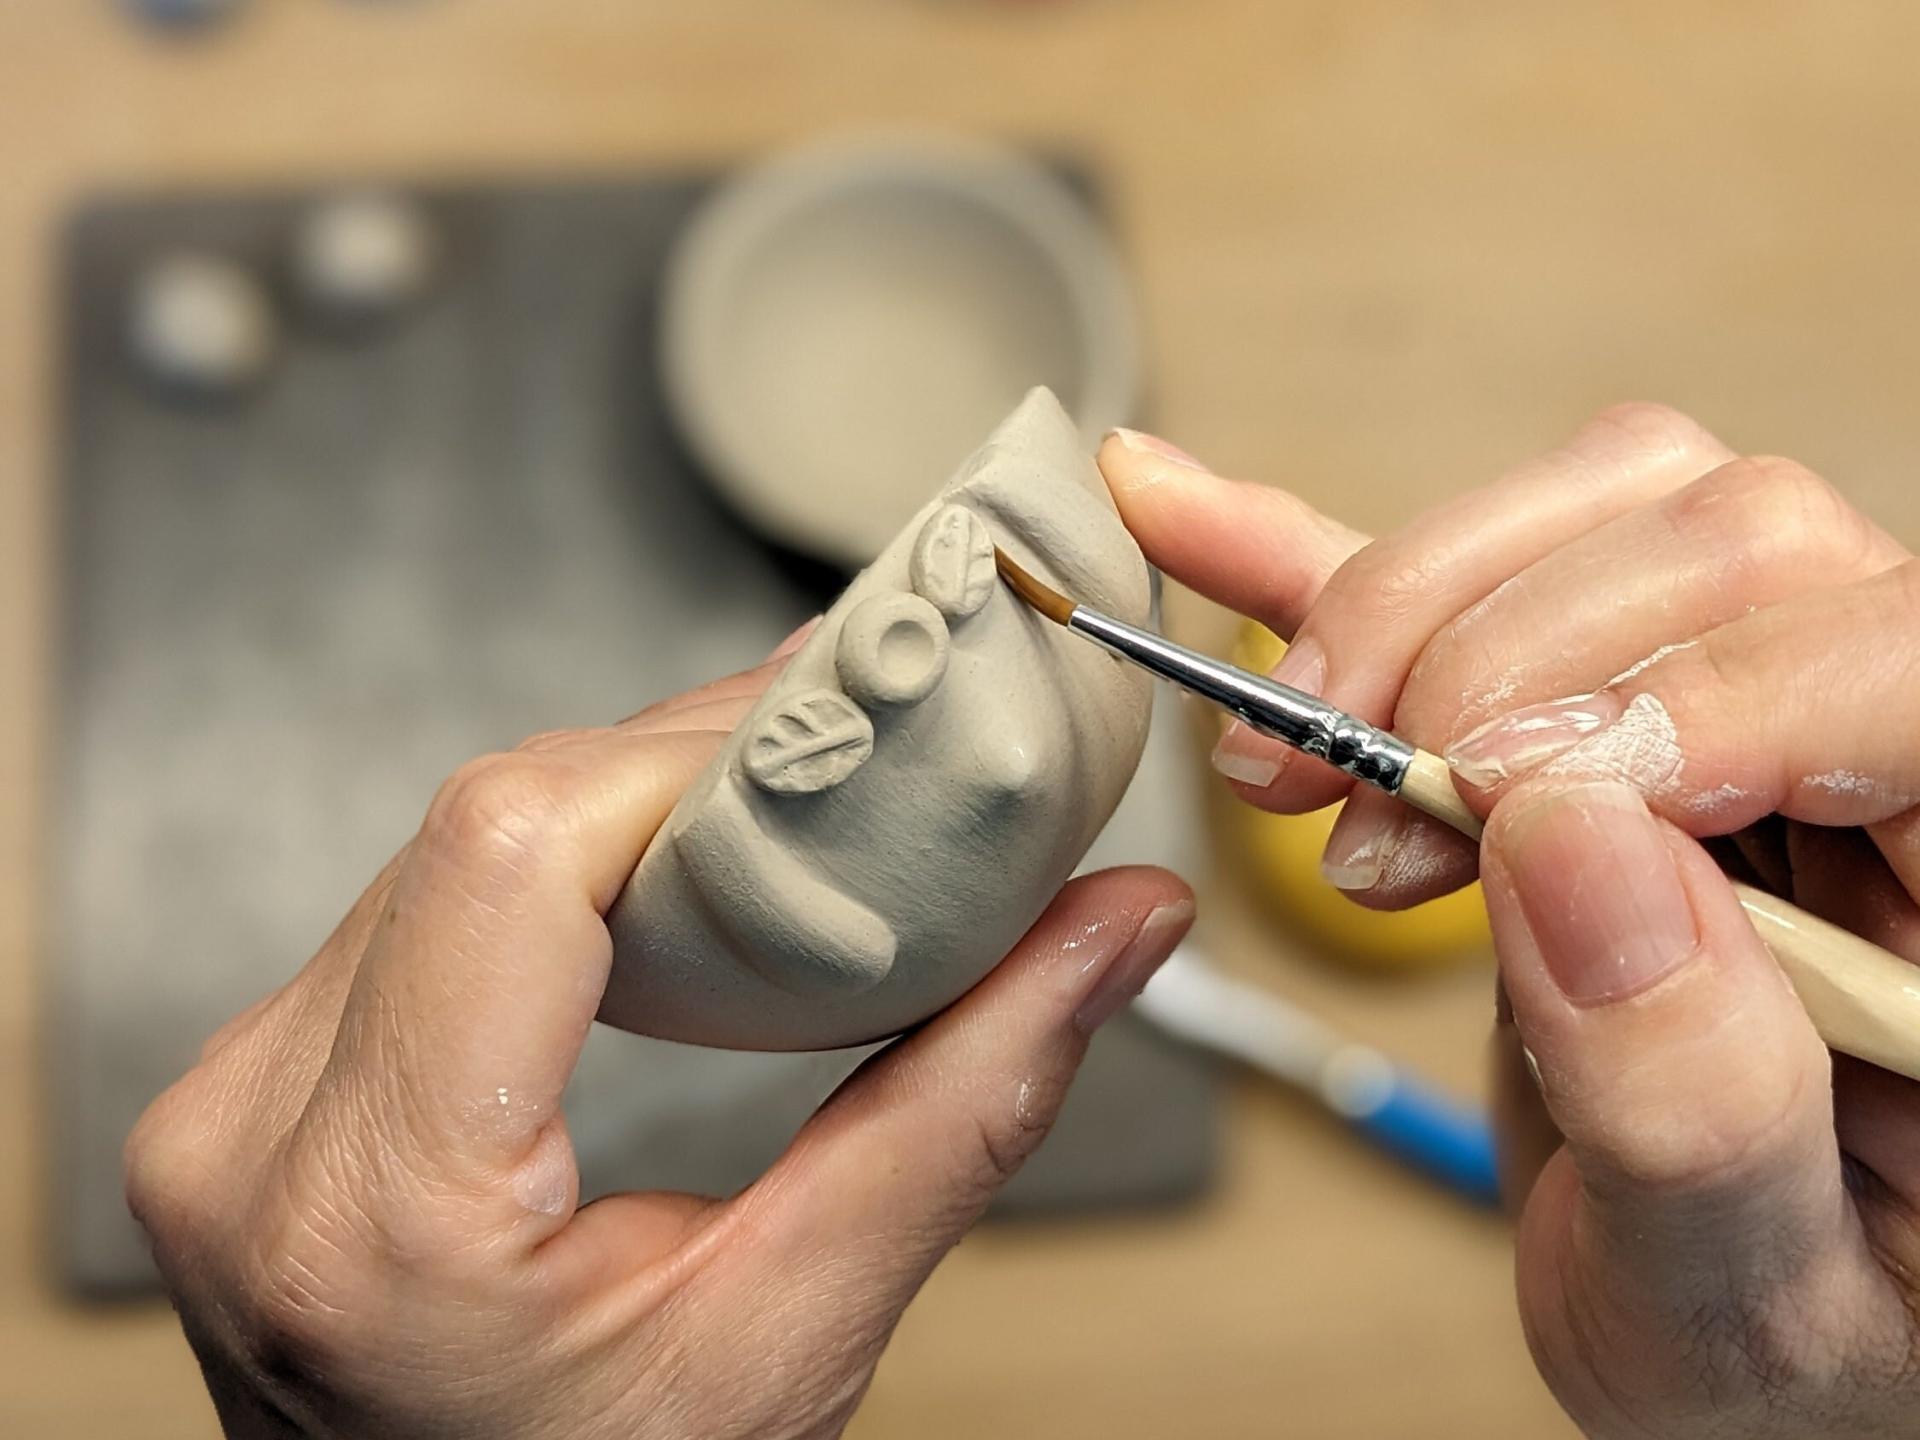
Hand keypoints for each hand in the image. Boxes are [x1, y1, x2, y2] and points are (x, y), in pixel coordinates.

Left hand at [125, 627, 1192, 1439]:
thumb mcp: (794, 1346)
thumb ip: (961, 1114)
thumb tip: (1115, 928)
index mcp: (375, 1212)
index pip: (512, 851)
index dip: (689, 760)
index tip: (837, 754)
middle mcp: (258, 1136)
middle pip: (486, 828)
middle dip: (685, 775)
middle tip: (849, 769)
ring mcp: (235, 1108)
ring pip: (452, 848)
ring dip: (623, 813)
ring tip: (778, 819)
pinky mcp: (263, 1091)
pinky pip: (419, 906)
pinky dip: (560, 870)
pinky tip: (667, 877)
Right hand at [1102, 411, 1919, 1438]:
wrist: (1734, 1355)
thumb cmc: (1793, 1366)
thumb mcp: (1752, 1313)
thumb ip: (1695, 1106)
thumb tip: (1574, 836)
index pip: (1903, 668)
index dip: (1695, 694)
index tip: (1485, 805)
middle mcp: (1898, 772)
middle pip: (1738, 546)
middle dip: (1501, 666)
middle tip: (1369, 830)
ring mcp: (1752, 724)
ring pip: (1613, 511)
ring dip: (1410, 612)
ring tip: (1305, 771)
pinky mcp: (1595, 734)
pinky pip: (1479, 587)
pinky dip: (1319, 556)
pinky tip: (1196, 519)